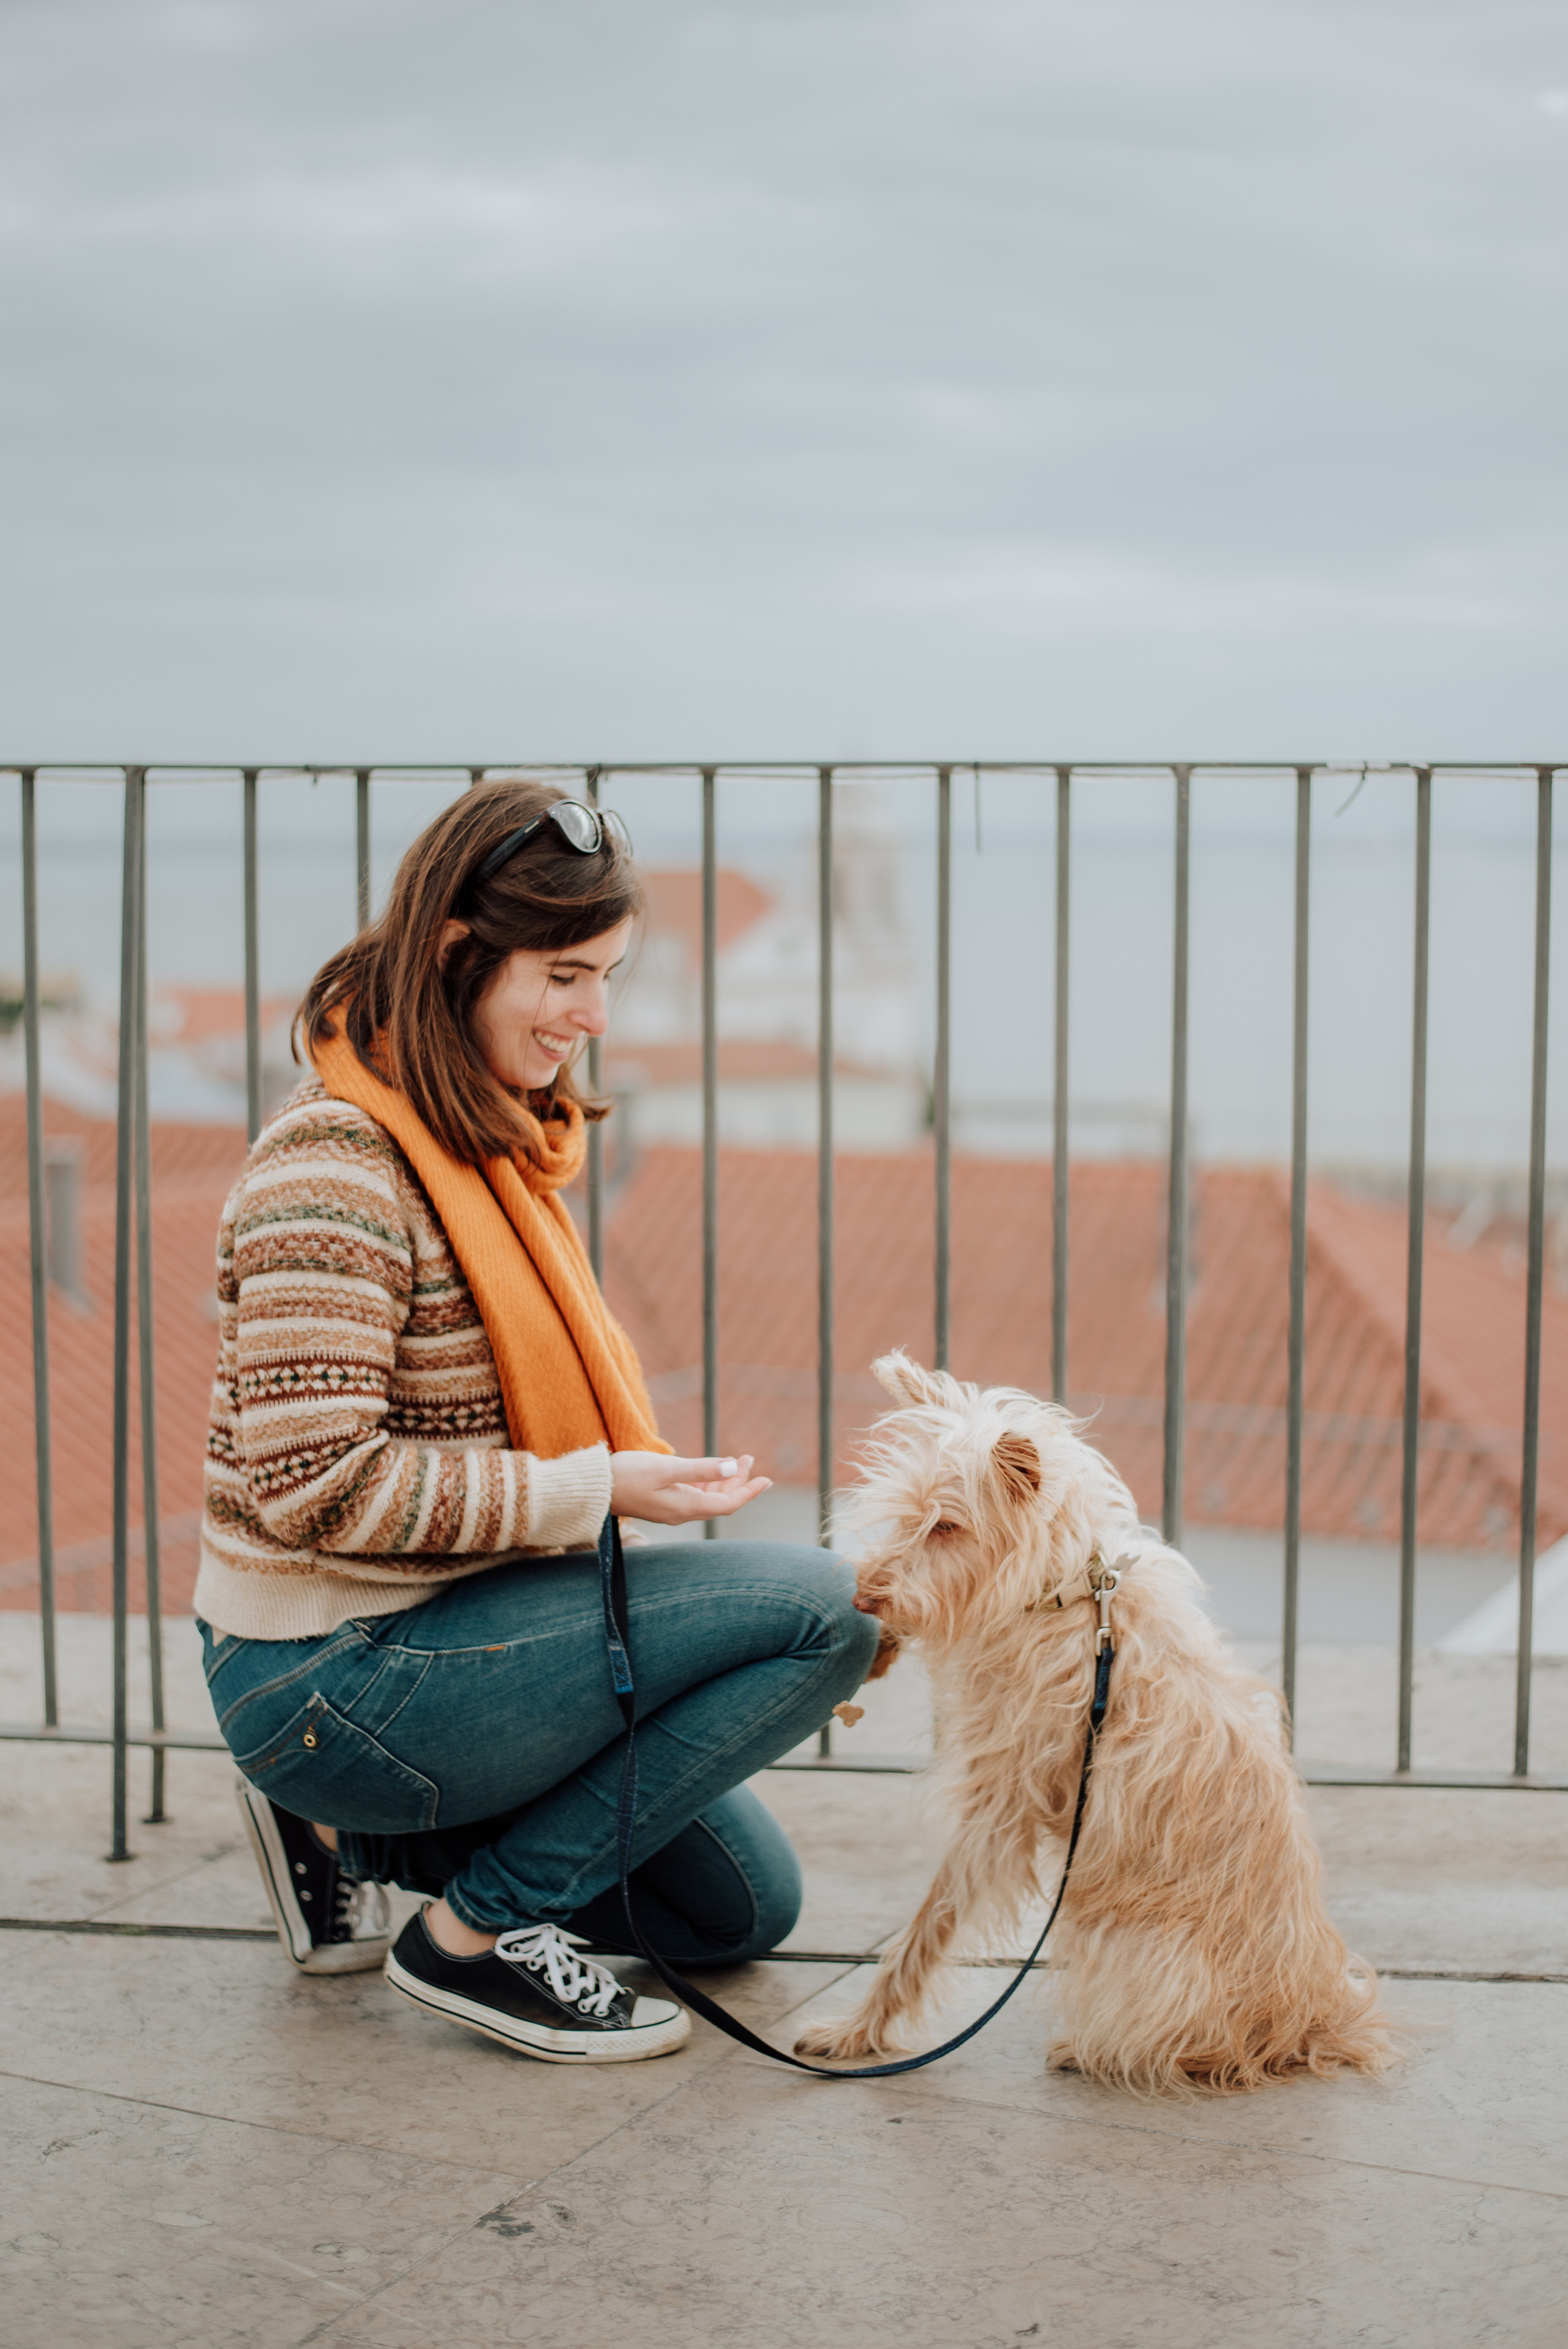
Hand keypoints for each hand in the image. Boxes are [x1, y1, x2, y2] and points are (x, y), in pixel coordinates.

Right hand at [611, 1451, 771, 1525]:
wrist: (594, 1488)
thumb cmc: (628, 1474)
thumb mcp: (666, 1468)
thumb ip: (700, 1469)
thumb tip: (730, 1467)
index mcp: (686, 1507)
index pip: (728, 1504)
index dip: (749, 1492)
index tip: (767, 1480)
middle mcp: (681, 1513)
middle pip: (720, 1501)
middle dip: (738, 1481)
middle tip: (749, 1458)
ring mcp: (671, 1510)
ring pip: (707, 1499)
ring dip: (723, 1480)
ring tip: (736, 1460)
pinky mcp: (661, 1503)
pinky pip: (693, 1497)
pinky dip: (706, 1483)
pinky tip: (708, 1471)